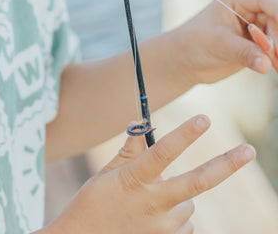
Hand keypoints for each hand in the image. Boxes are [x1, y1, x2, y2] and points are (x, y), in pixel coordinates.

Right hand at [47, 115, 254, 233]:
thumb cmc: (91, 206)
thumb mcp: (104, 175)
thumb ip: (127, 153)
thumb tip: (139, 126)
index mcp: (134, 181)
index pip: (163, 153)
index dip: (184, 135)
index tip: (204, 118)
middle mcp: (154, 204)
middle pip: (199, 181)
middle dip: (226, 165)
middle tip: (249, 150)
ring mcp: (164, 227)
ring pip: (188, 204)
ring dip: (178, 196)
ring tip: (148, 200)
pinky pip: (184, 224)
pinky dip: (175, 216)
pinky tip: (151, 217)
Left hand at [171, 0, 277, 84]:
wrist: (186, 58)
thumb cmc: (195, 42)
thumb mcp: (218, 44)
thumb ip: (244, 52)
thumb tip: (266, 64)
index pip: (267, 0)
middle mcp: (251, 7)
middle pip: (277, 18)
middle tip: (273, 57)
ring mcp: (257, 24)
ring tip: (273, 65)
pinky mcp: (261, 42)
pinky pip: (277, 48)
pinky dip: (276, 58)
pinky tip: (273, 67)